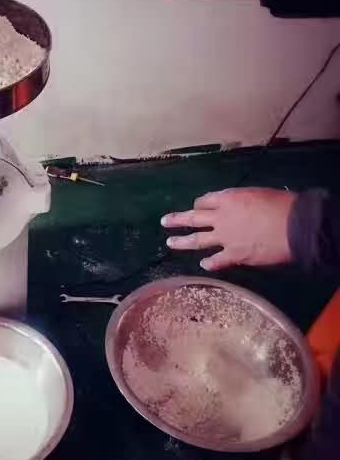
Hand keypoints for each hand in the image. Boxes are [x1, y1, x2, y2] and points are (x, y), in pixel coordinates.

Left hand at [161, 188, 296, 270]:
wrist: (295, 226)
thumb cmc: (282, 205)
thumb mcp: (258, 194)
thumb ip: (244, 203)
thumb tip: (242, 210)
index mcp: (228, 198)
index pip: (206, 200)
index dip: (200, 204)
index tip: (198, 206)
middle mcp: (221, 217)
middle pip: (193, 217)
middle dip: (177, 219)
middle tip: (164, 221)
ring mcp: (225, 237)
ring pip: (198, 239)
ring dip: (182, 242)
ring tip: (170, 243)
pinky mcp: (234, 255)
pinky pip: (218, 260)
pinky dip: (210, 263)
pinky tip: (204, 265)